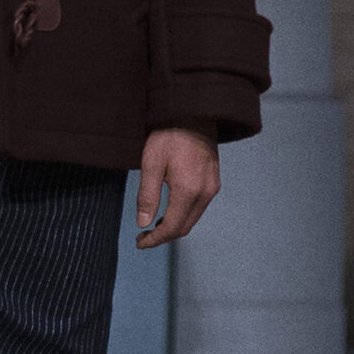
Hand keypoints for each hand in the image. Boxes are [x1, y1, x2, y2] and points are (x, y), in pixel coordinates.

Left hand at [136, 122, 219, 247]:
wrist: (193, 111)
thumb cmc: (170, 134)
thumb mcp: (151, 163)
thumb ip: (147, 195)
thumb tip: (142, 223)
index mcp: (189, 190)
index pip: (172, 227)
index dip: (155, 239)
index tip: (139, 242)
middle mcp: (205, 192)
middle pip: (185, 227)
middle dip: (163, 236)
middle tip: (144, 237)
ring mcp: (212, 187)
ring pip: (193, 218)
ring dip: (174, 226)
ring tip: (153, 224)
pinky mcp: (214, 180)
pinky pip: (199, 207)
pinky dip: (184, 214)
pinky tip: (169, 210)